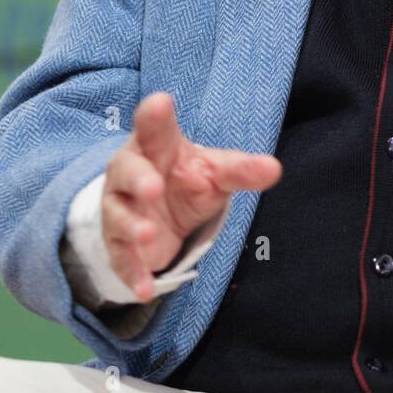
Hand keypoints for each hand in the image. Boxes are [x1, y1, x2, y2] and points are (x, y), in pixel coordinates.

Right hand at [101, 91, 281, 301]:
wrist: (161, 214)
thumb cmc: (187, 178)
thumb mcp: (216, 172)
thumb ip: (241, 170)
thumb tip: (274, 168)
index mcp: (156, 145)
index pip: (153, 127)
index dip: (154, 116)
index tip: (160, 103)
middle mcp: (130, 172)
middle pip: (125, 170)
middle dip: (137, 178)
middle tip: (154, 185)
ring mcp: (119, 208)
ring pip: (117, 215)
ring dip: (132, 225)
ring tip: (149, 234)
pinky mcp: (118, 243)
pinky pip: (120, 257)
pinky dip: (132, 273)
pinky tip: (144, 289)